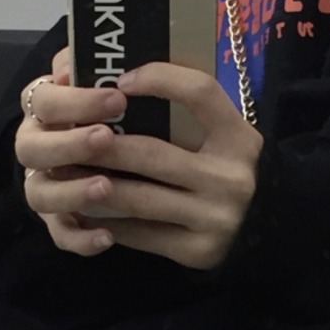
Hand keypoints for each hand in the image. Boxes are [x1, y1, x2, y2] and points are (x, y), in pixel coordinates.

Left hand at [18, 58, 262, 270]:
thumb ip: (188, 112)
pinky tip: (85, 211)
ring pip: (139, 197)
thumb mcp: (223, 136)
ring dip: (94, 184)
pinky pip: (142, 233)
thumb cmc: (227, 170)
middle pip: (152, 152)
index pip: (200, 93)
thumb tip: (122, 79)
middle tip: (68, 135)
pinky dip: (108, 221)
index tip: (121, 80)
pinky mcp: (198, 251)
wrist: (264, 230)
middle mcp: (231, 177)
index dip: (160, 79)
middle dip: (103, 144)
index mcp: (240, 138)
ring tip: (65, 173)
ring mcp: (215, 217)